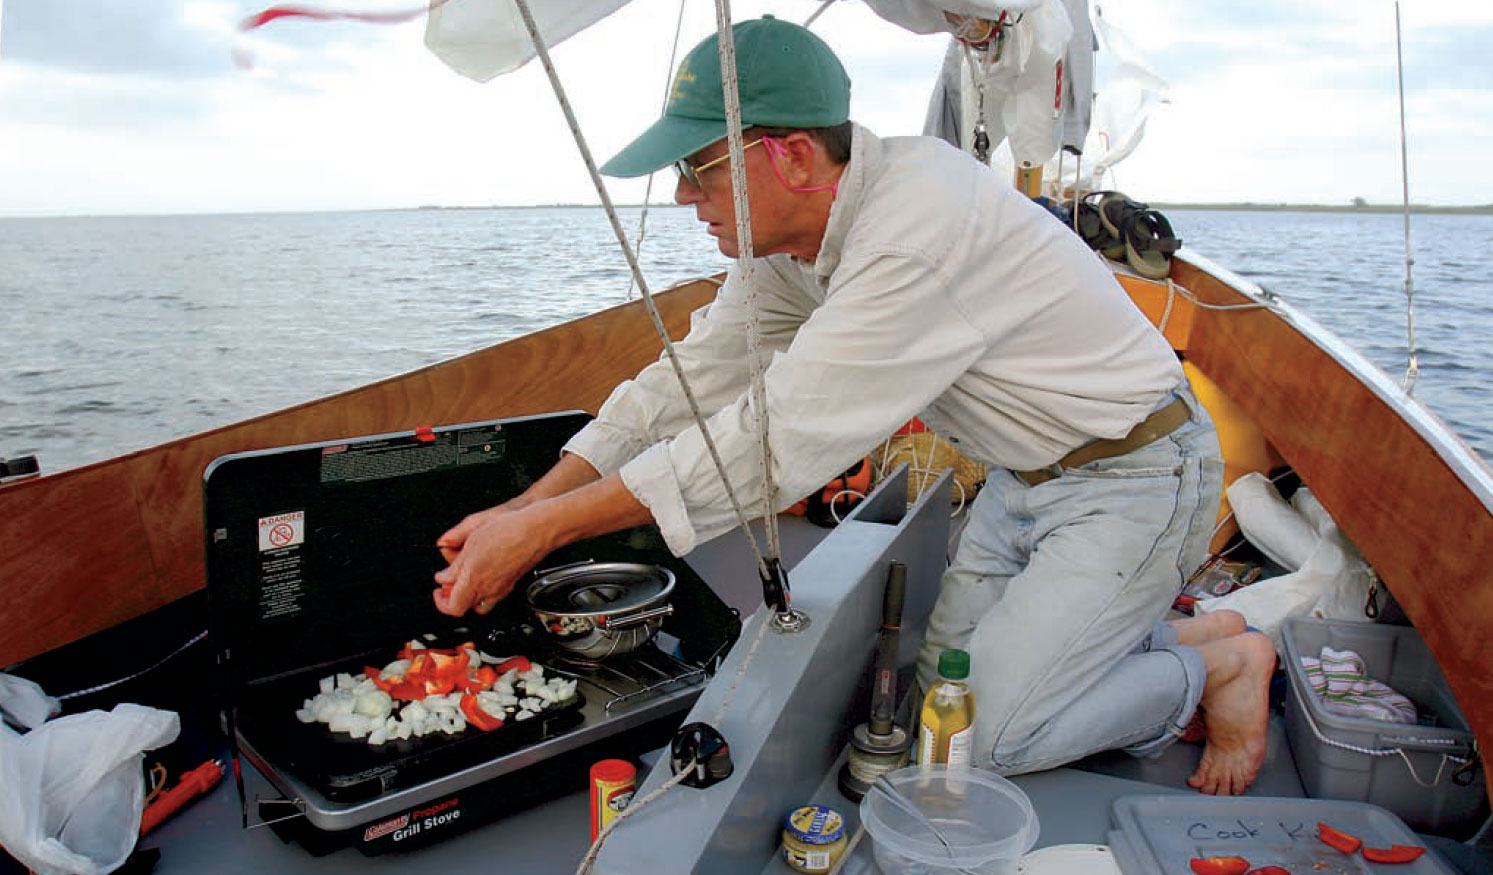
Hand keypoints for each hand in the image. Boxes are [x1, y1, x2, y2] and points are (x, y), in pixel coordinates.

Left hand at [433, 503, 549, 615]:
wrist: (537, 531)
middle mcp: (488, 589)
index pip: (452, 607)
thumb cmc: (508, 531)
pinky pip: (492, 596)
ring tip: (463, 580)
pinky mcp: (510, 583)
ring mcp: (501, 588)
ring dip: (467, 595)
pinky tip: (482, 574)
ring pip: (478, 603)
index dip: (441, 602)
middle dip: (452, 596)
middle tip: (448, 582)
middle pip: (464, 606)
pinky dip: (483, 590)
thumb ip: (455, 566)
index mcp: (474, 580)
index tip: (437, 590)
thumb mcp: (472, 542)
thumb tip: (444, 577)